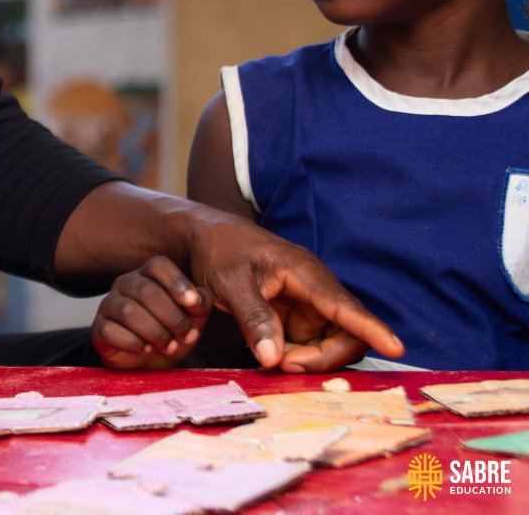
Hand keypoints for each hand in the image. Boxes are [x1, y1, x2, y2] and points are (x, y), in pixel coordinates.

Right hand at [92, 256, 211, 368]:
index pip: (158, 265)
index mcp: (149, 275)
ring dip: (154, 331)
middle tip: (187, 336)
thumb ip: (200, 304)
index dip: (177, 282)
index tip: (194, 303)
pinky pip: (110, 330)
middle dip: (171, 316)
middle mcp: (126, 284)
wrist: (148, 363)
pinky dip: (132, 342)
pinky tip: (144, 350)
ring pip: (128, 310)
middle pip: (146, 291)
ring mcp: (109, 304)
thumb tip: (200, 297)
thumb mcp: (193, 319)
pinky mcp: (98, 328)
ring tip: (169, 346)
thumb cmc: (172, 333)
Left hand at [183, 208, 402, 370]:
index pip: (345, 305)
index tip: (397, 348)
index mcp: (303, 271)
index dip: (372, 329)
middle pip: (345, 334)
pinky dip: (297, 355)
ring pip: (330, 343)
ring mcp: (307, 301)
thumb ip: (253, 318)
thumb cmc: (219, 250)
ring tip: (272, 357)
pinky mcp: (297, 313)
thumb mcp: (230, 282)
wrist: (205, 236)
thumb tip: (274, 359)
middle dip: (323, 358)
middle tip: (283, 364)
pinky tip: (271, 352)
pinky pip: (311, 343)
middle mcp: (313, 287)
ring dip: (309, 359)